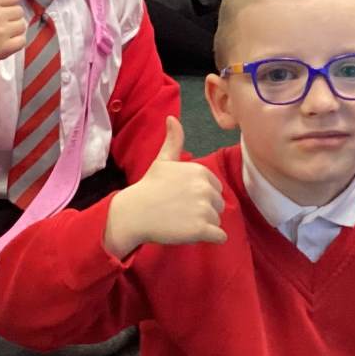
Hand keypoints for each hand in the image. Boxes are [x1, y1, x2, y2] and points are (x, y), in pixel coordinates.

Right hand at [0, 0, 26, 72]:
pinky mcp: (7, 47)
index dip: (8, 3)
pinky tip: (4, 43)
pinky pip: (23, 40)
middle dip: (11, 17)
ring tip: (1, 33)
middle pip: (19, 10)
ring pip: (22, 25)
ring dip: (14, 30)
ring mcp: (2, 32)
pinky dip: (16, 42)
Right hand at [103, 117, 226, 257]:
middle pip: (218, 204)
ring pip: (217, 220)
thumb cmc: (149, 187)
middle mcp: (205, 188)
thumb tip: (172, 118)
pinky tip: (194, 234)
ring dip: (204, 225)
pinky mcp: (201, 229)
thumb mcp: (163, 161)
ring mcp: (204, 209)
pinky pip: (219, 236)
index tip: (181, 198)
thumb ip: (174, 140)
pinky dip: (212, 237)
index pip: (215, 188)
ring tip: (182, 222)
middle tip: (180, 211)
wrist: (134, 213)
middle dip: (203, 210)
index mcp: (201, 171)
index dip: (200, 196)